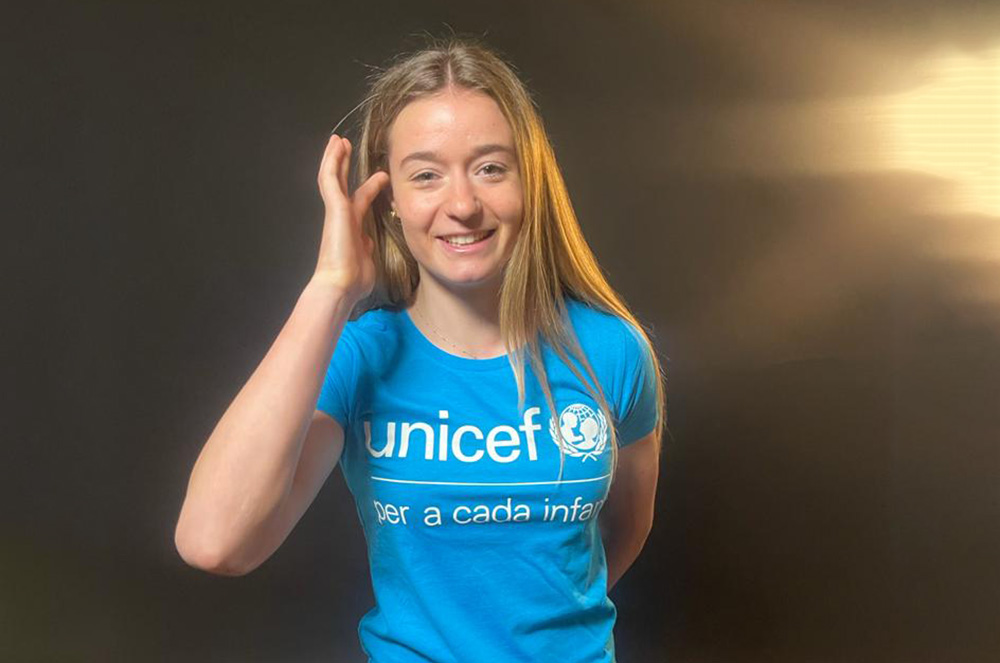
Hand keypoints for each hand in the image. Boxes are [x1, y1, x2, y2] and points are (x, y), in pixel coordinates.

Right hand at [313, 133, 390, 302]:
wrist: (340, 285)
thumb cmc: (353, 280)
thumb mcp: (366, 259)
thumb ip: (367, 247)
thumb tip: (369, 241)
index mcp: (352, 229)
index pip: (360, 201)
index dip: (369, 188)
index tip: (380, 178)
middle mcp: (342, 218)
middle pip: (343, 185)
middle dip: (345, 166)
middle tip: (347, 147)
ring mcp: (336, 212)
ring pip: (332, 177)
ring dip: (335, 158)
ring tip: (339, 140)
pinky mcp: (334, 208)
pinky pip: (330, 179)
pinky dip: (332, 161)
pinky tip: (336, 146)